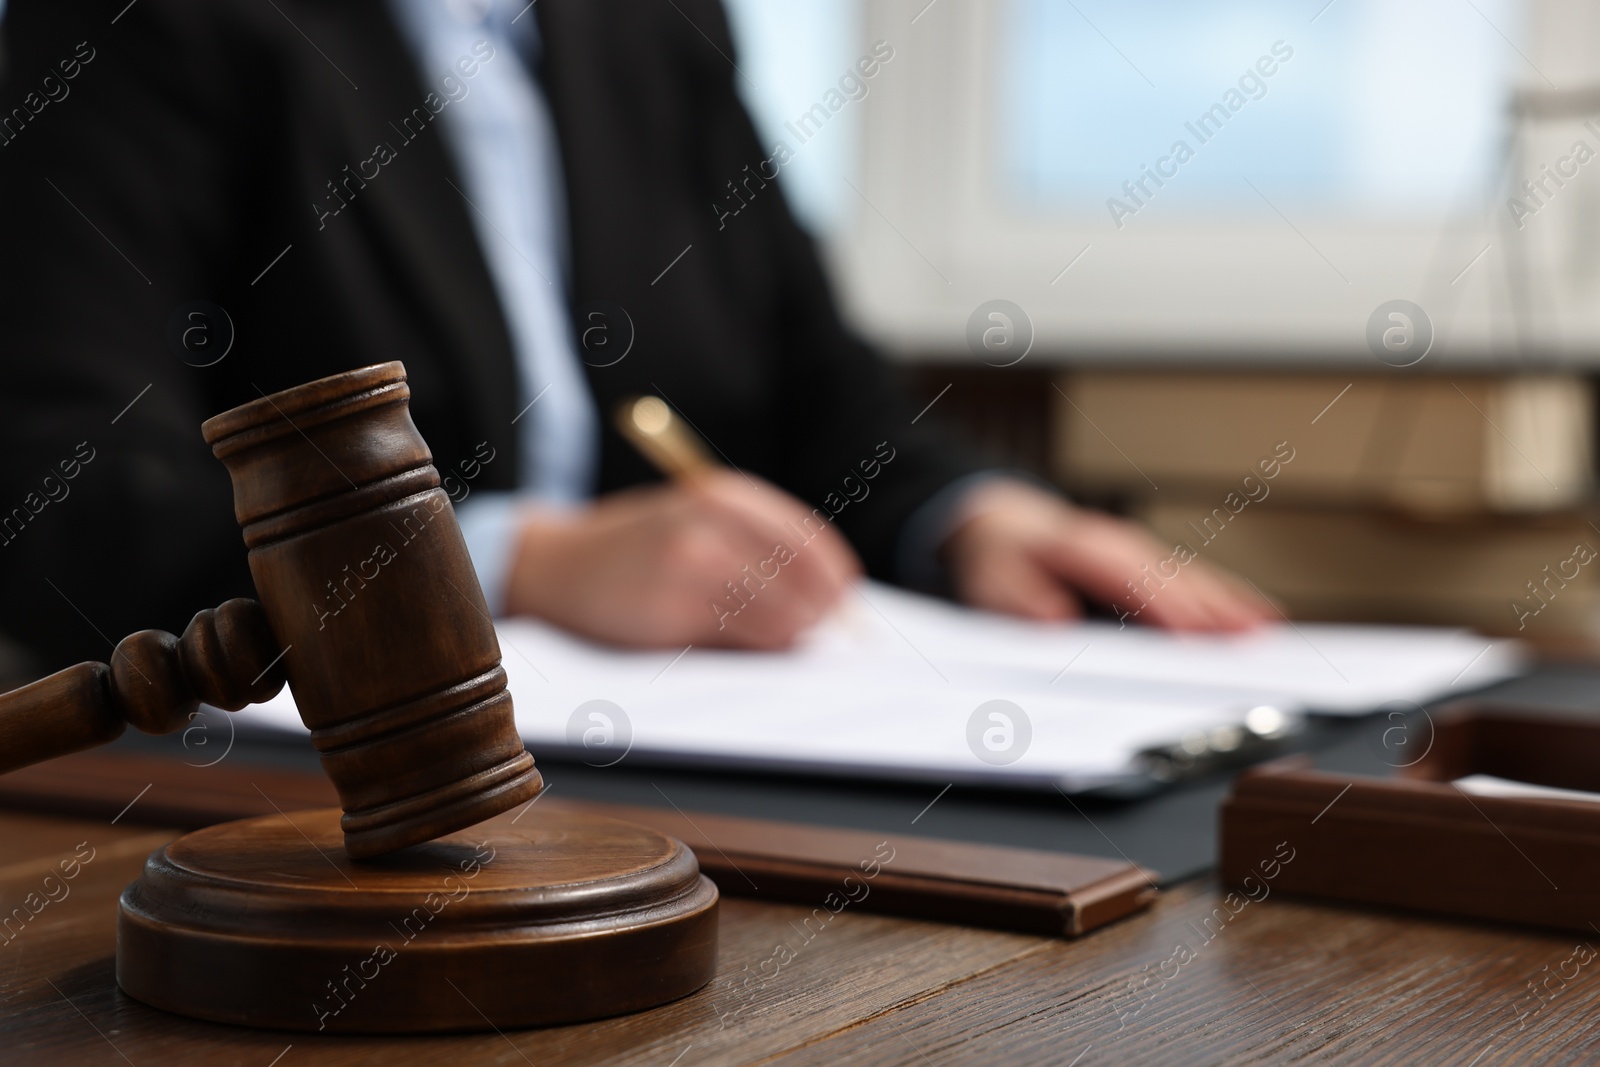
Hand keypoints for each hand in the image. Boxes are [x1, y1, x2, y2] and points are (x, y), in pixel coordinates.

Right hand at [504, 471, 861, 648]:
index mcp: (723, 496)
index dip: (833, 576)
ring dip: (789, 635)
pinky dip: (752, 648)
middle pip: (800, 582)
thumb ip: (755, 540)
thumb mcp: (694, 514)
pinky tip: (743, 644)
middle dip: (818, 612)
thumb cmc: (638, 544)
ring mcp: (689, 570)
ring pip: (777, 617)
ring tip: (780, 637)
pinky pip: (738, 641)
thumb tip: (829, 592)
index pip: (807, 541)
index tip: (842, 598)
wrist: (556, 564)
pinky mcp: (670, 615)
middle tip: (817, 628)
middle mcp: (710, 526)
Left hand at [940, 480, 1275, 631]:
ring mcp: (1136, 551)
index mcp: (1077, 548)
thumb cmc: (1000, 562)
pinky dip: (1226, 595)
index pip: (1128, 579)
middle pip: (1170, 577)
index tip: (1192, 632)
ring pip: (1189, 576)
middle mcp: (1115, 544)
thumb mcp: (992, 582)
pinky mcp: (1147, 562)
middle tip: (1252, 638)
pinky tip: (1257, 615)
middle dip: (1210, 606)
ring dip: (1228, 602)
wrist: (1002, 526)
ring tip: (1267, 630)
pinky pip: (1192, 578)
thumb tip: (1055, 619)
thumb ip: (1021, 600)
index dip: (1162, 606)